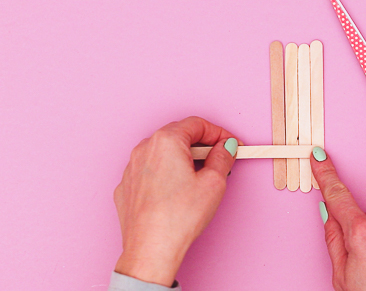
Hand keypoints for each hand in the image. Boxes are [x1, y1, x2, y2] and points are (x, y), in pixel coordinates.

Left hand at [113, 116, 238, 286]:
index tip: (230, 145)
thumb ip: (223, 157)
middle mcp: (144, 149)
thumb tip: (225, 148)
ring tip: (198, 179)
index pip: (197, 124)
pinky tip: (177, 193)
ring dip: (183, 159)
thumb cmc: (179, 218)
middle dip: (201, 145)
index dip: (219, 133)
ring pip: (163, 153)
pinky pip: (150, 171)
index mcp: (166, 141)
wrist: (150, 250)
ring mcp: (131, 168)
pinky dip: (166, 174)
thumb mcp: (214, 183)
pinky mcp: (126, 187)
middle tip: (219, 161)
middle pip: (179, 136)